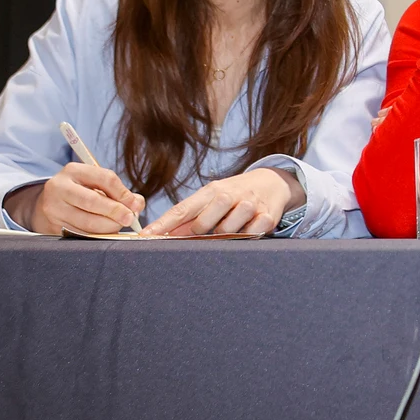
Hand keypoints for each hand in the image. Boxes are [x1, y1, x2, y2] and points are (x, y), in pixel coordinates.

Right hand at [7, 162, 145, 234]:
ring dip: (109, 226)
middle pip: (93, 201)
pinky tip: (106, 232)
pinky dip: (98, 235)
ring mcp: (53, 208)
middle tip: (130, 219)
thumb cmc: (81, 191)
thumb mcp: (96, 183)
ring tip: (119, 225)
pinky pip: (81, 234)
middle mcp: (59, 187)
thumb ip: (119, 192)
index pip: (105, 178)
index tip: (135, 204)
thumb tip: (137, 205)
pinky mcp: (52, 226)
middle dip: (116, 212)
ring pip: (87, 222)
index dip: (123, 193)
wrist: (48, 203)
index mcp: (73, 170)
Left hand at [142, 168, 301, 236]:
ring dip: (226, 235)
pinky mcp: (267, 217)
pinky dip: (247, 235)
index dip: (163, 224)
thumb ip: (191, 215)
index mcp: (212, 190)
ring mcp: (249, 205)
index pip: (182, 209)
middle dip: (201, 232)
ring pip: (226, 232)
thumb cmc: (235, 194)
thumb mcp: (213, 198)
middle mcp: (230, 195)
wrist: (272, 182)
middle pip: (202, 225)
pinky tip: (249, 226)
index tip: (146, 236)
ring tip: (233, 225)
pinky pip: (249, 235)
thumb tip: (163, 234)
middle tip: (210, 229)